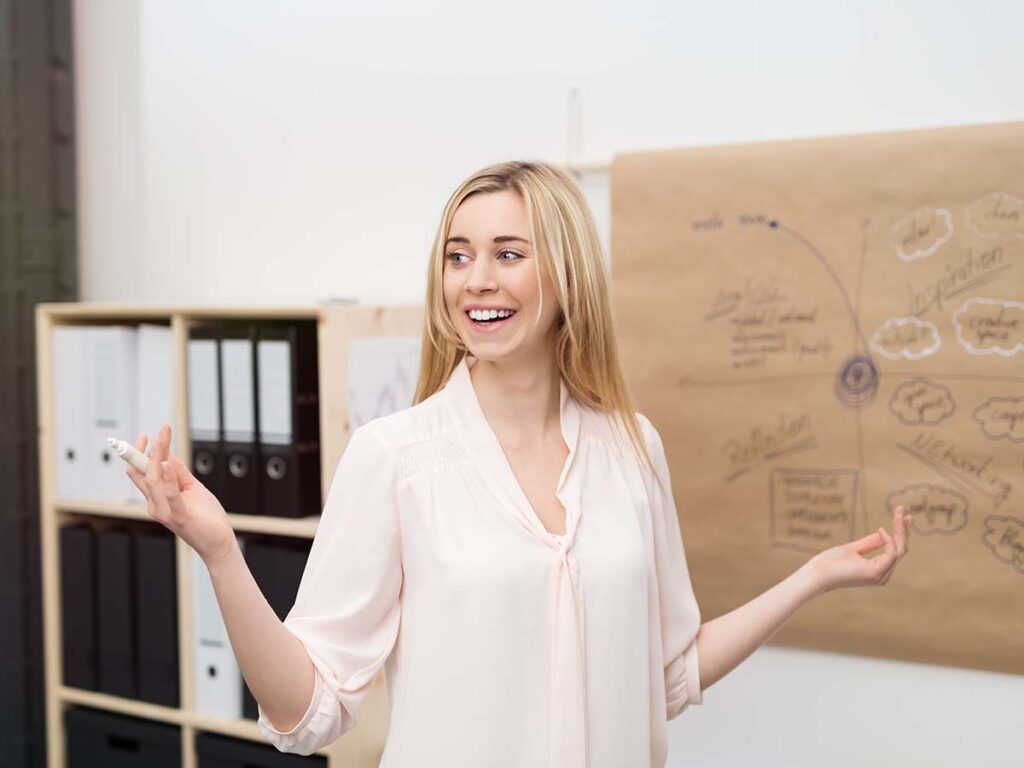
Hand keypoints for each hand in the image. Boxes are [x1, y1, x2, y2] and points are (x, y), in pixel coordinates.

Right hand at [125, 423, 237, 564]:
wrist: (218, 542)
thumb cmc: (205, 518)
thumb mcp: (192, 488)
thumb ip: (179, 472)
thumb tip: (169, 452)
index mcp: (156, 498)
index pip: (138, 473)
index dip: (136, 454)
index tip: (145, 436)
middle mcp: (155, 505)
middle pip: (142, 474)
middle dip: (146, 450)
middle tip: (158, 431)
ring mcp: (165, 512)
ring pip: (153, 481)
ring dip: (157, 458)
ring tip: (161, 440)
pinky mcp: (179, 516)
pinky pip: (170, 494)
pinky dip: (168, 478)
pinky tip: (168, 463)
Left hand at [808, 506, 911, 593]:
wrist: (817, 574)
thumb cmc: (831, 562)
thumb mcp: (854, 548)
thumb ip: (871, 542)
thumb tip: (885, 532)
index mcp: (879, 570)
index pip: (897, 550)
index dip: (901, 532)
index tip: (901, 513)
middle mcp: (883, 575)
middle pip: (901, 549)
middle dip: (903, 529)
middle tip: (901, 509)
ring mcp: (880, 576)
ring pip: (899, 550)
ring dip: (900, 531)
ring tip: (897, 515)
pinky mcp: (875, 574)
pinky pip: (891, 555)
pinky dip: (889, 541)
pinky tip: (882, 530)